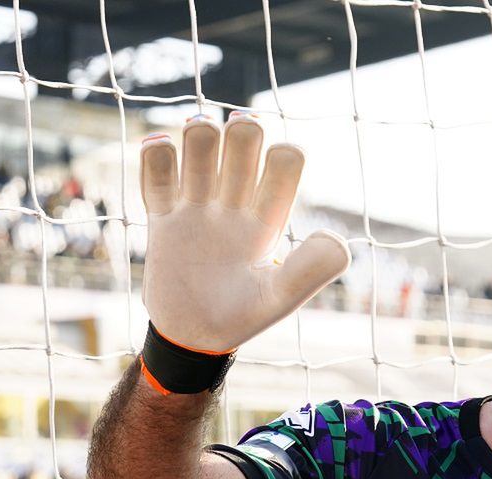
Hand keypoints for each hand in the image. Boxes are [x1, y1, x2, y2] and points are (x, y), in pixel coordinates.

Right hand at [139, 113, 350, 352]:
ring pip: (201, 149)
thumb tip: (334, 237)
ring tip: (198, 129)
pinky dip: (156, 155)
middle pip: (243, 144)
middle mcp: (235, 205)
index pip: (285, 165)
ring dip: (200, 132)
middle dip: (242, 130)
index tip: (278, 159)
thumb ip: (310, 270)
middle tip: (235, 129)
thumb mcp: (280, 299)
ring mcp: (198, 208)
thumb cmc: (241, 319)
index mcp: (268, 218)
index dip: (285, 154)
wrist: (191, 337)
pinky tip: (159, 146)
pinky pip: (158, 175)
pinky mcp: (163, 218)